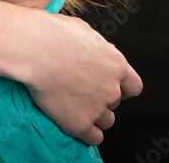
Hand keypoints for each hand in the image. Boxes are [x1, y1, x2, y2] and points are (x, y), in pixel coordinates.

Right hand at [22, 13, 142, 145]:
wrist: (35, 49)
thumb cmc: (54, 33)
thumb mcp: (84, 31)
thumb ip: (97, 47)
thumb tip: (98, 51)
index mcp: (116, 65)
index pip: (133, 86)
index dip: (122, 87)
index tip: (110, 85)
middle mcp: (112, 89)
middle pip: (115, 102)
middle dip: (102, 98)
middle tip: (82, 90)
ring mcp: (97, 108)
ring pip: (106, 121)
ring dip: (96, 116)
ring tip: (77, 106)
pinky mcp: (80, 123)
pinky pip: (94, 137)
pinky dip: (88, 132)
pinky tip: (76, 122)